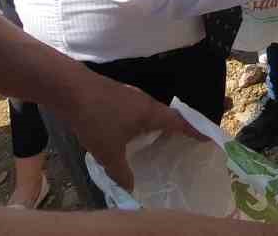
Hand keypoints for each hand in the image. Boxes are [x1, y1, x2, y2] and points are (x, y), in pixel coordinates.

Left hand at [60, 73, 201, 191]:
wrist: (70, 89)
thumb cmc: (96, 119)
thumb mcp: (109, 153)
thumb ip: (122, 172)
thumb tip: (131, 188)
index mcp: (151, 113)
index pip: (180, 122)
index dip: (194, 130)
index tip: (208, 138)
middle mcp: (145, 101)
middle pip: (166, 115)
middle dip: (175, 129)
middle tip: (182, 144)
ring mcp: (129, 95)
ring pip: (149, 112)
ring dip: (155, 125)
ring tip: (156, 141)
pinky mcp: (115, 94)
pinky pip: (135, 110)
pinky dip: (139, 122)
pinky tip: (128, 133)